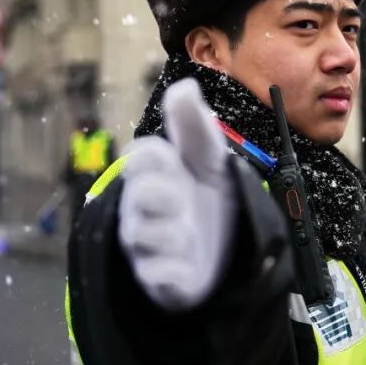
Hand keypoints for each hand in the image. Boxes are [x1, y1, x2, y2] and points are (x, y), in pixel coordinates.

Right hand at [118, 79, 235, 311]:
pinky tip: (184, 271)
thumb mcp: (209, 160)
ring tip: (188, 234)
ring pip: (143, 236)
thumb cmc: (209, 197)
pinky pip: (156, 277)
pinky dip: (170, 273)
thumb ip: (195, 127)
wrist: (225, 252)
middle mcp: (144, 209)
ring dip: (169, 233)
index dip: (156, 157)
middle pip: (139, 195)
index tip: (172, 159)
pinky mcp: (162, 280)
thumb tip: (184, 84)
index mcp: (156, 175)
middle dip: (159, 194)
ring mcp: (150, 245)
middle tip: (179, 197)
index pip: (142, 157)